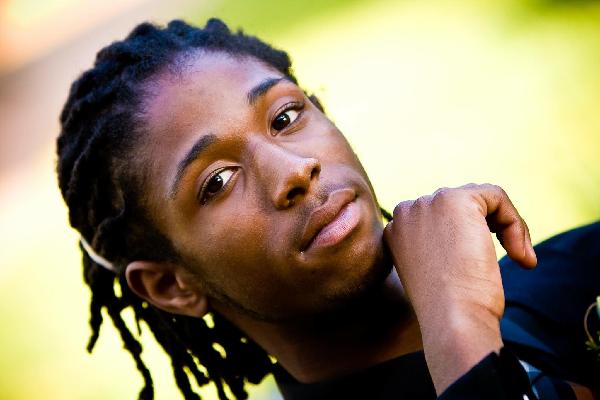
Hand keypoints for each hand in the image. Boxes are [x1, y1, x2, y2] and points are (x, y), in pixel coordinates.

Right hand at [383, 183, 536, 392]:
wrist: (451, 319)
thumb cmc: (448, 309)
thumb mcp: (436, 272)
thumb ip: (442, 246)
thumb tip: (471, 235)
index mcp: (396, 230)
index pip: (440, 217)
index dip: (470, 237)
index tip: (485, 267)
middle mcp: (406, 211)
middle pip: (461, 204)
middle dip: (490, 229)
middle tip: (514, 261)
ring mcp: (427, 203)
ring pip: (481, 199)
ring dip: (507, 228)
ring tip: (520, 260)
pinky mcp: (455, 200)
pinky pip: (496, 196)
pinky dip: (516, 223)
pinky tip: (519, 255)